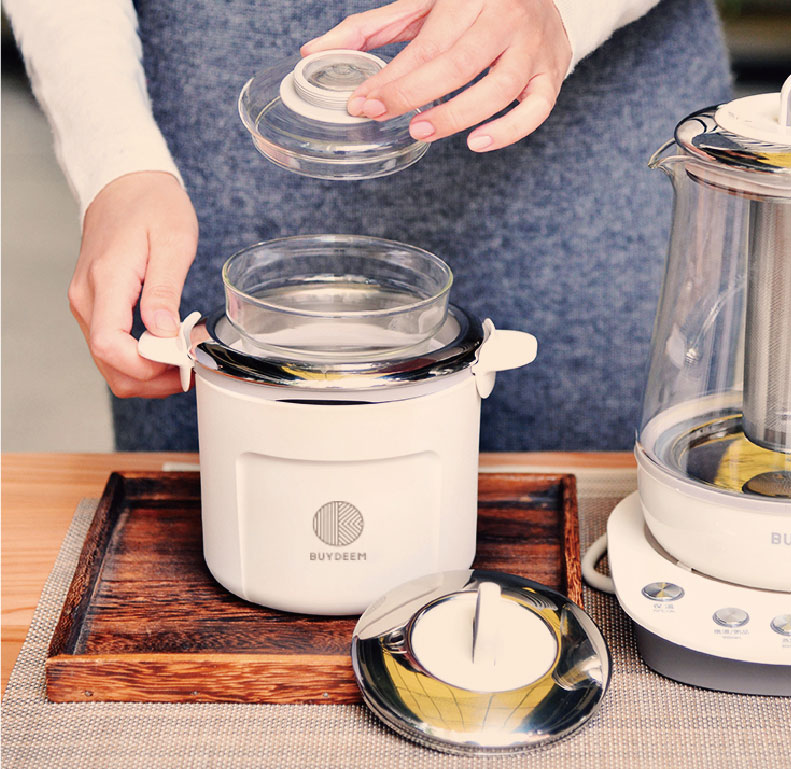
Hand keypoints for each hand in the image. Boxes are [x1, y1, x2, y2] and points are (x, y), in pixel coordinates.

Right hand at [68, 171, 198, 397]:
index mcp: (107, 282)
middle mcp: (88, 299)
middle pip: (109, 365)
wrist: (127, 185)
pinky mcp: (94, 308)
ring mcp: (87, 305)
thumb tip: (162, 331)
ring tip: (182, 360)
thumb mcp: (173, 241)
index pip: (110, 346)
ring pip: (109, 364)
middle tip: (189, 369)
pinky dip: (139, 360)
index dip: (147, 366)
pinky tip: (167, 350)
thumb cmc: (152, 206)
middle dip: (151, 380)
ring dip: (147, 374)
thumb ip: (165, 290)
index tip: (180, 361)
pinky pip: (112, 348)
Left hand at [302, 0, 570, 151]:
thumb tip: (312, 51)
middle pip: (459, 63)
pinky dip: (509, 130)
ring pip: (499, 88)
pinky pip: (537, 109)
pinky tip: (477, 143)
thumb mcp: (421, 5)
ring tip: (422, 130)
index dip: (393, 77)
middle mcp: (506, 17)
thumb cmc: (471, 3)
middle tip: (383, 115)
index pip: (427, 44)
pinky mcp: (552, 74)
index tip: (362, 103)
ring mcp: (534, 47)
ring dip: (457, 114)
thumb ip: (370, 28)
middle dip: (415, 93)